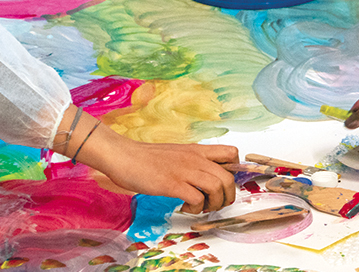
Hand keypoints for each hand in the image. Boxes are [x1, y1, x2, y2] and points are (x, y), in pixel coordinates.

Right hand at [103, 141, 238, 213]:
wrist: (123, 156)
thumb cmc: (147, 158)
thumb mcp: (177, 154)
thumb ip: (193, 162)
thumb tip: (206, 176)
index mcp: (198, 150)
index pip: (232, 153)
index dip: (235, 170)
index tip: (225, 183)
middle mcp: (195, 159)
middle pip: (229, 177)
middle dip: (228, 196)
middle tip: (217, 204)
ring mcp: (184, 171)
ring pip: (217, 188)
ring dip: (214, 204)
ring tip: (202, 207)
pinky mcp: (172, 184)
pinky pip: (197, 199)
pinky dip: (196, 208)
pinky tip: (185, 207)